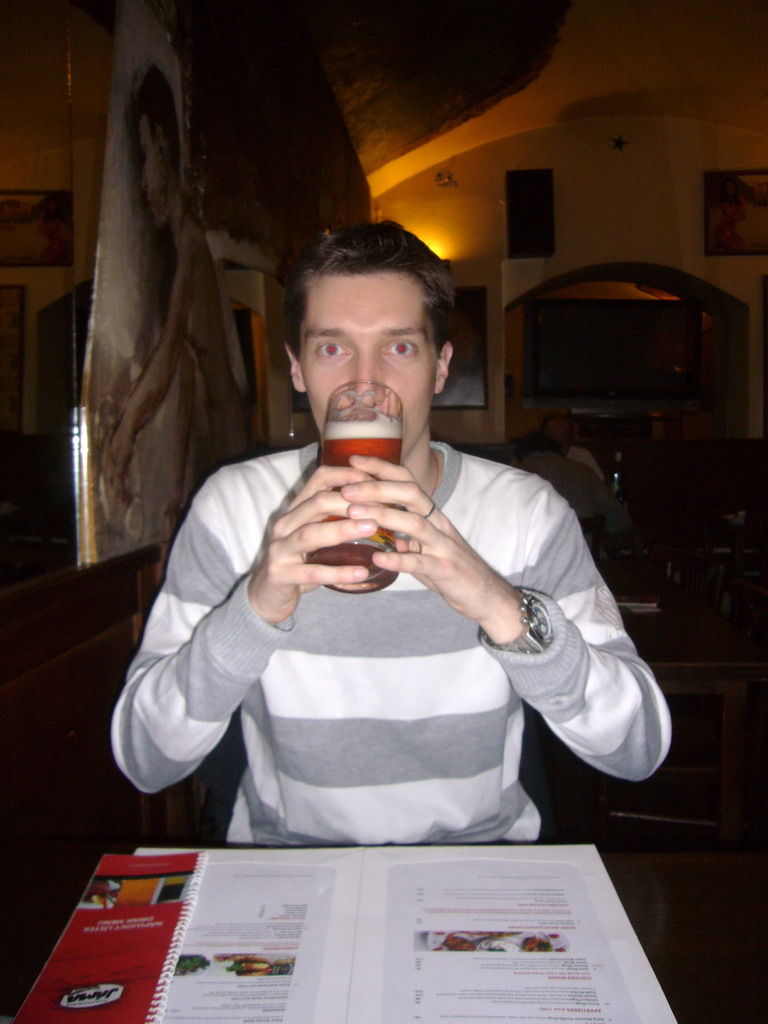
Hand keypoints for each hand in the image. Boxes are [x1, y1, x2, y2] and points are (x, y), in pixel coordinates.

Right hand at [247, 463, 384, 624]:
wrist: (268, 596)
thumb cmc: (299, 562)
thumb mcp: (315, 535)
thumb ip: (335, 519)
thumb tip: (379, 506)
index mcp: (295, 510)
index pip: (319, 480)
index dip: (346, 476)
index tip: (373, 480)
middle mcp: (285, 525)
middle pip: (316, 503)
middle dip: (349, 502)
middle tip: (380, 506)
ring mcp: (280, 550)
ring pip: (311, 534)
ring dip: (343, 529)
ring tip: (372, 528)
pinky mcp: (281, 575)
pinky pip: (312, 573)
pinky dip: (338, 572)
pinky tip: (360, 573)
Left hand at [339, 456, 526, 643]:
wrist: (486, 595)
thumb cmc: (452, 570)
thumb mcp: (427, 547)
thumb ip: (406, 537)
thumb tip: (382, 531)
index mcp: (432, 515)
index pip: (407, 481)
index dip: (382, 468)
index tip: (353, 461)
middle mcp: (439, 524)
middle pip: (410, 494)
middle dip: (377, 488)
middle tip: (345, 490)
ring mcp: (443, 546)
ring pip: (414, 523)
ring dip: (382, 515)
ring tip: (352, 514)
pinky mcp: (445, 569)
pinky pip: (420, 562)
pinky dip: (398, 559)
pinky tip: (376, 558)